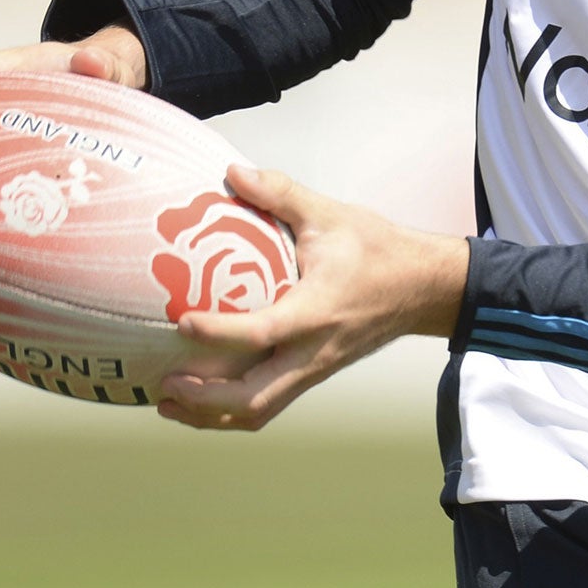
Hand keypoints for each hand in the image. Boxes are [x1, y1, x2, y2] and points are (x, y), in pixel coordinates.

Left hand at [155, 163, 469, 431]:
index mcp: (317, 311)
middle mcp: (314, 351)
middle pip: (255, 399)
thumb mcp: (330, 215)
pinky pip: (269, 403)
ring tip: (169, 402)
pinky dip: (231, 408)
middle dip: (204, 401)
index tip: (183, 322)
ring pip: (260, 410)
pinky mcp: (314, 373)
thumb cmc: (379, 250)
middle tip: (163, 383)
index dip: (220, 333)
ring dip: (212, 415)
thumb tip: (233, 172)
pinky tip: (203, 397)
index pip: (262, 333)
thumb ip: (281, 194)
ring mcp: (315, 369)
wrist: (424, 287)